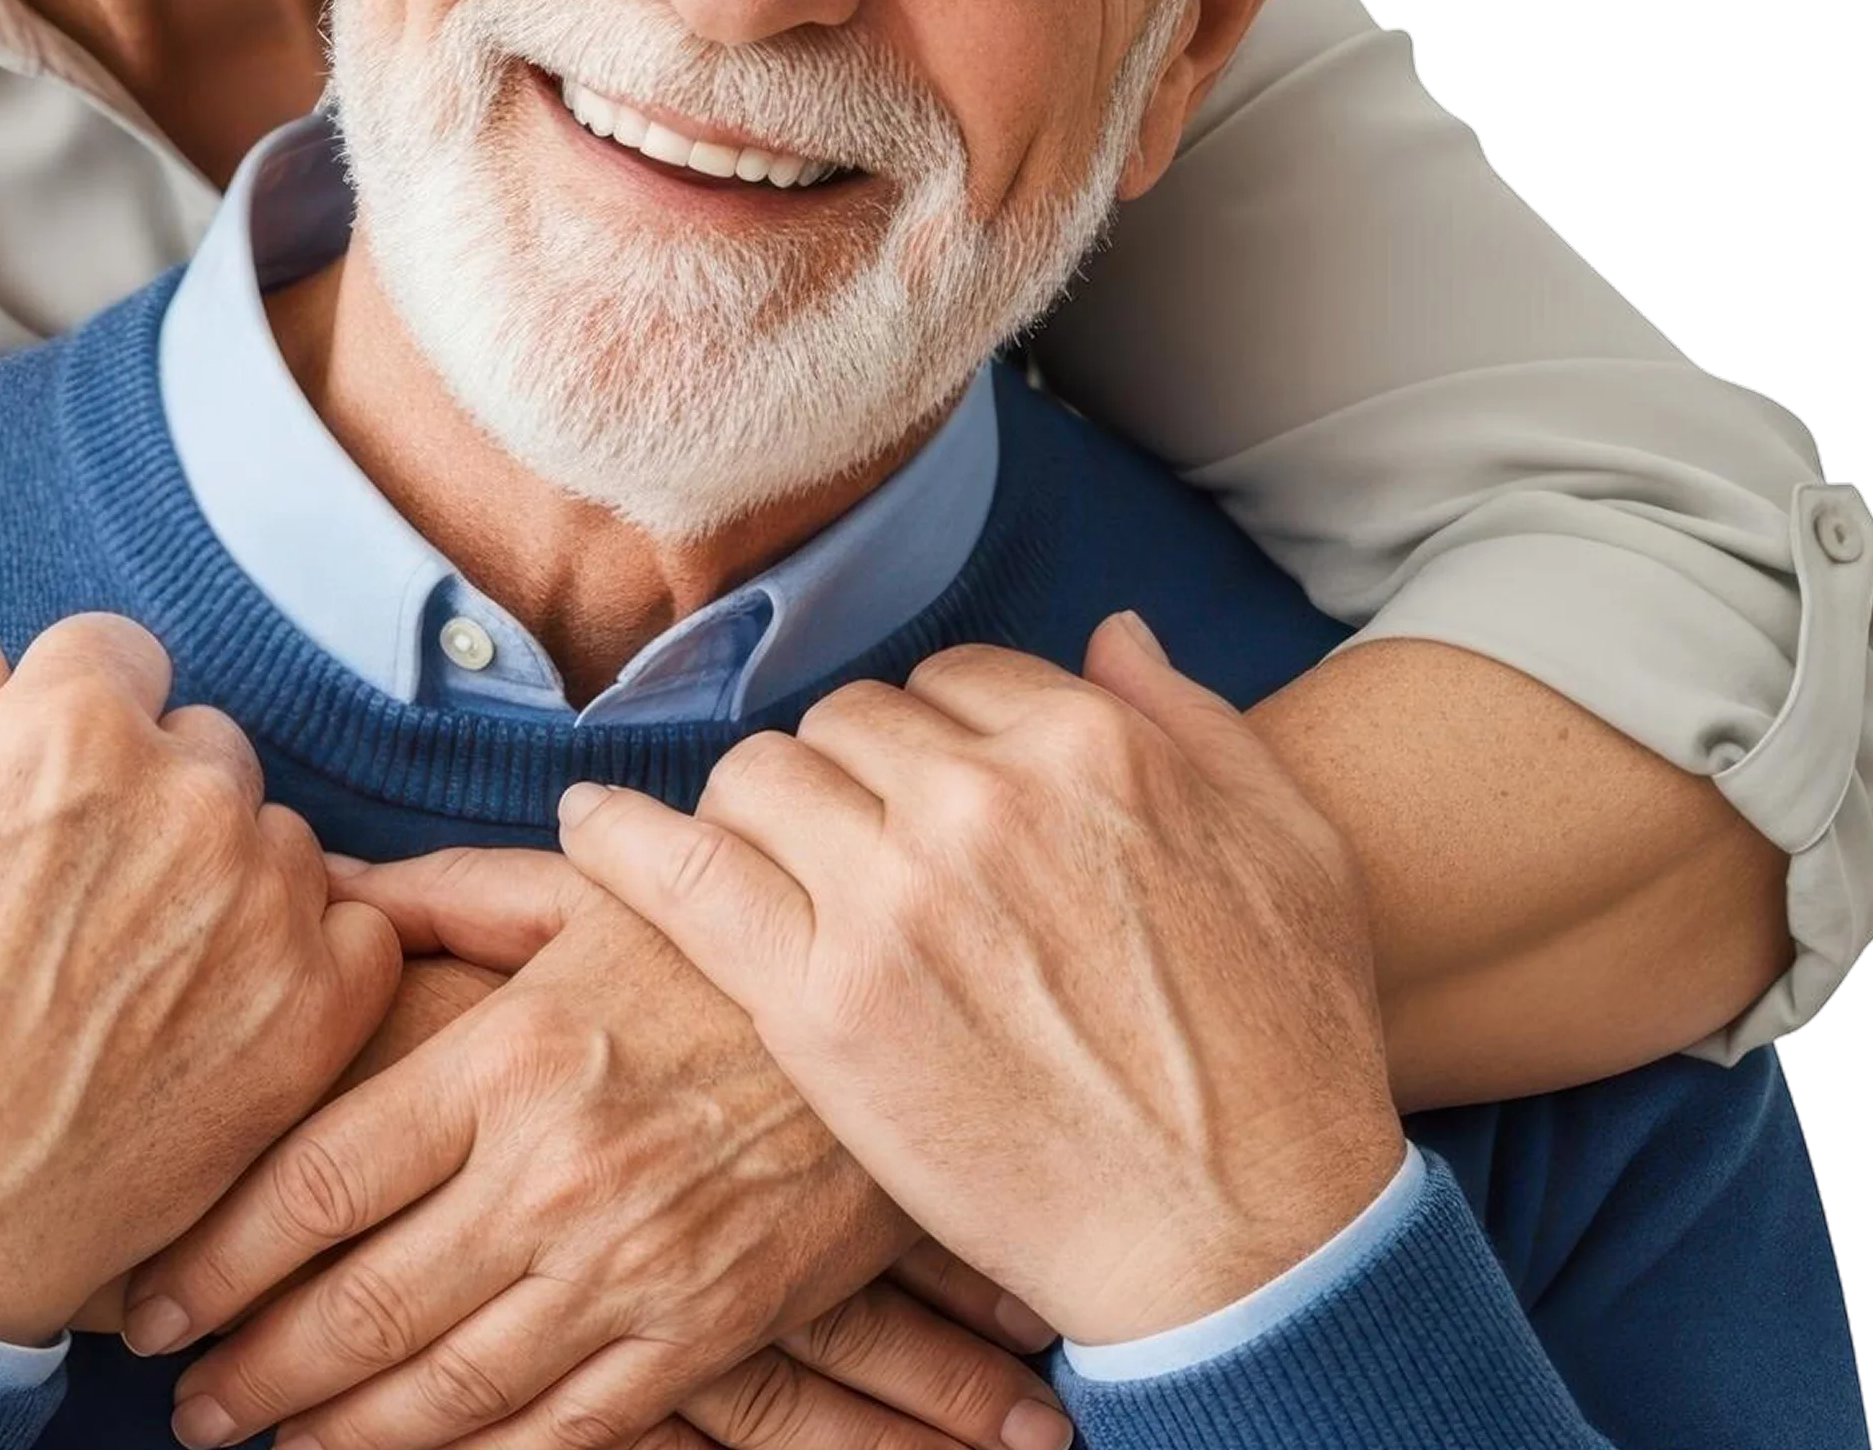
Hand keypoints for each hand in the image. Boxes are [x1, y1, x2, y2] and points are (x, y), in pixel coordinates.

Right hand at [0, 610, 398, 1344]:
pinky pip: (354, 934)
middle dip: (153, 801)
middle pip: (202, 746)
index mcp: (67, 728)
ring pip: (275, 839)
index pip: (118, 656)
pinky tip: (222, 1017)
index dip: (75, 724)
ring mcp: (258, 908)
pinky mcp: (310, 1019)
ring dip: (228, 883)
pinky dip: (306, 966)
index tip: (49, 799)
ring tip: (136, 980)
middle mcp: (183, 797)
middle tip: (82, 908)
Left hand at [127, 845, 1055, 1449]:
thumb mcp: (584, 889)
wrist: (912, 1016)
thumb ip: (438, 894)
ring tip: (260, 1442)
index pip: (317, 1181)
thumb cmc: (724, 939)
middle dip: (251, 1369)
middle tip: (178, 1401)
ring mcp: (625, 1269)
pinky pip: (560, 1430)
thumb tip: (317, 887)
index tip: (145, 1296)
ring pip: (445, 1389)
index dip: (213, 1255)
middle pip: (358, 1305)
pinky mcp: (696, 1335)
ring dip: (335, 1432)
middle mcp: (549, 1175)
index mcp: (506, 1057)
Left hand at [560, 615, 1411, 1346]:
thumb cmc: (1284, 1051)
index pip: (950, 681)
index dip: (938, 745)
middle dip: (850, 780)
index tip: (934, 802)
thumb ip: (1187, 718)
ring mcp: (894, 898)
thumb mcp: (1284, 845)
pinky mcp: (823, 1003)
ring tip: (770, 871)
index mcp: (1085, 742)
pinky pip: (684, 873)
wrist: (1250, 1240)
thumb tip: (1112, 632)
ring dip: (762, 817)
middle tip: (858, 854)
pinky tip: (588, 829)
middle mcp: (979, 797)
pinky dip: (622, 840)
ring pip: (761, 780)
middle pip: (845, 725)